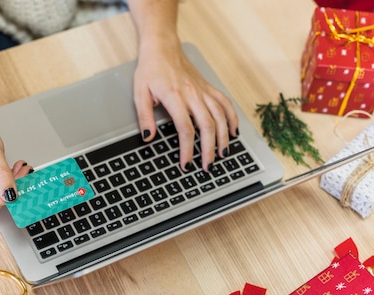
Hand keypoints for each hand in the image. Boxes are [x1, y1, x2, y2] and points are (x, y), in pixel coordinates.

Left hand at [133, 41, 238, 171]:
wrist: (162, 47)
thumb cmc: (150, 70)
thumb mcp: (139, 93)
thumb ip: (144, 117)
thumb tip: (148, 137)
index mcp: (175, 97)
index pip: (185, 128)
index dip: (187, 149)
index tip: (186, 164)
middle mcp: (193, 94)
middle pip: (207, 126)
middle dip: (209, 149)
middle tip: (207, 167)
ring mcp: (203, 91)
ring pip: (220, 116)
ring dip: (224, 138)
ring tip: (222, 155)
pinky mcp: (208, 88)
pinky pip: (225, 104)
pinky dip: (232, 118)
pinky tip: (234, 132)